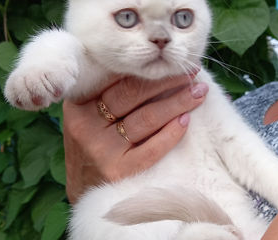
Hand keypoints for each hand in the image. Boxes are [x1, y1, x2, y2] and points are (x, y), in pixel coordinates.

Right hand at [63, 74, 208, 203]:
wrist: (83, 181)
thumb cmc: (92, 139)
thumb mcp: (87, 110)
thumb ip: (106, 88)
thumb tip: (149, 66)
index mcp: (79, 104)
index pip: (115, 78)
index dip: (145, 68)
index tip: (169, 61)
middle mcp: (86, 125)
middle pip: (132, 94)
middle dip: (166, 81)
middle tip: (190, 72)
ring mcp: (102, 150)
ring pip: (146, 118)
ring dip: (177, 102)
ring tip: (198, 92)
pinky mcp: (118, 171)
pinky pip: (151, 149)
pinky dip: (171, 133)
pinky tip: (185, 120)